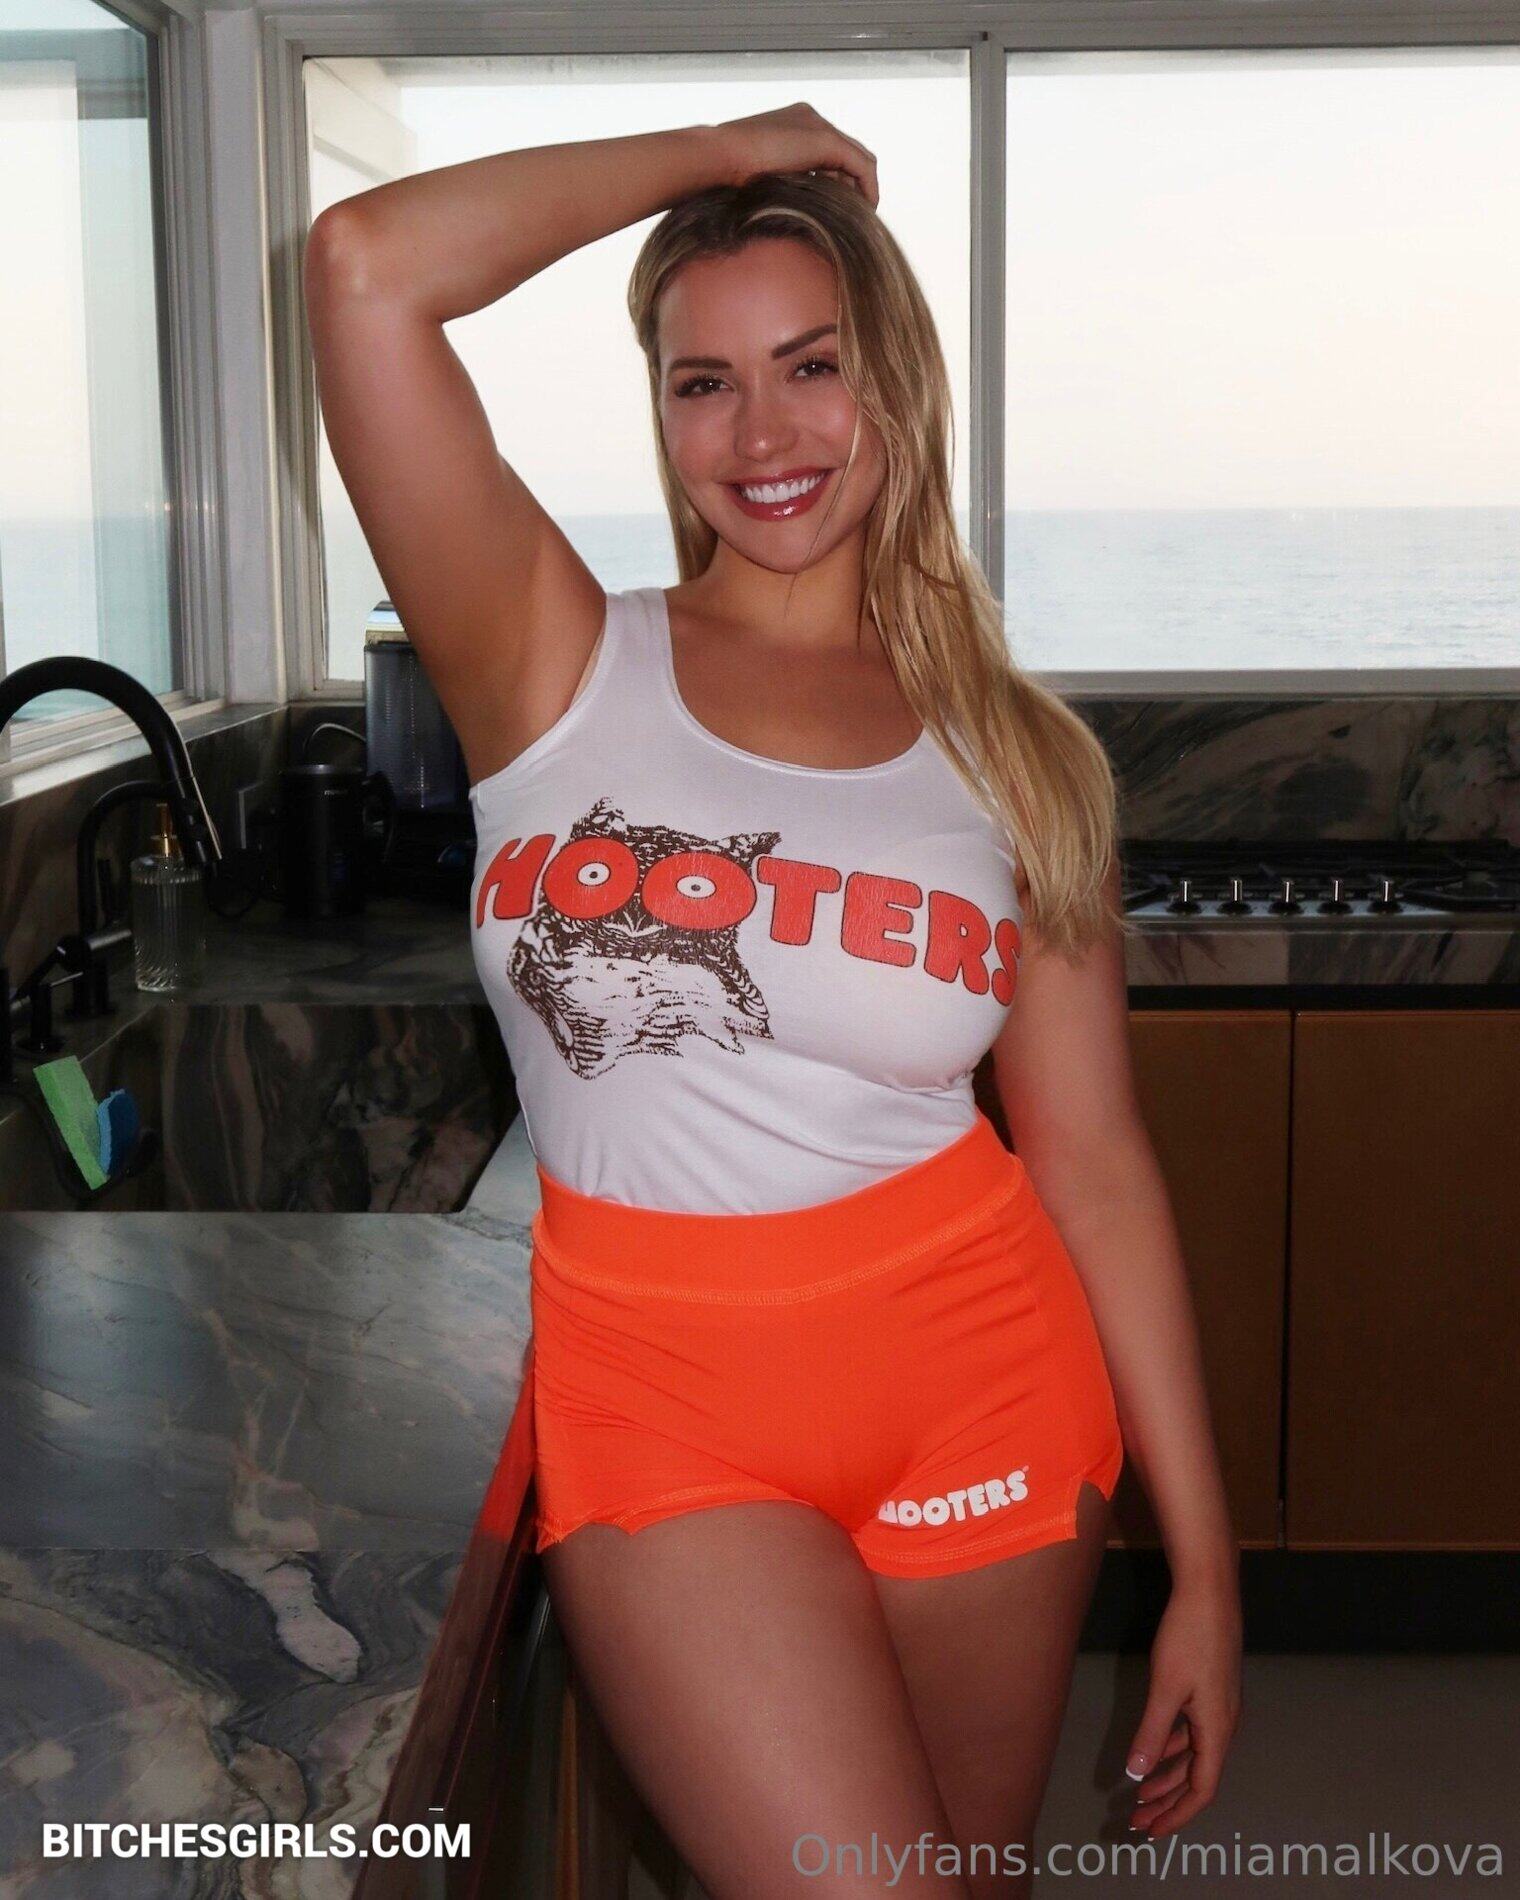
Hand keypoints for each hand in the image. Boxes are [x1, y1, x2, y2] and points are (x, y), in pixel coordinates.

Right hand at [711, 102, 878, 207]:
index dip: (837, 179)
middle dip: (852, 183)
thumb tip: (794, 205)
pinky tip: (866, 209)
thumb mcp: (763, 175)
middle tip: (852, 213)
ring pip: (857, 156)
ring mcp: (819, 125)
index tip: (837, 206)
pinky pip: (861, 165)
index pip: (828, 150)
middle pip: (847, 151)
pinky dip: (868, 187)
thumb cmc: (728, 172)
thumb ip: (784, 179)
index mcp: (794, 123)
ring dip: (861, 187)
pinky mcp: (826, 140)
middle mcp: (811, 118)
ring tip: (858, 215)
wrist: (720, 157)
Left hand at [1123, 1573, 1242, 1837]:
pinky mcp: (1209, 1690)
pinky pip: (1191, 1733)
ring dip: (1168, 1777)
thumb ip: (1152, 1733)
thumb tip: (1137, 1775)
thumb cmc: (1188, 1639)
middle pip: (1198, 1777)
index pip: (1202, 1790)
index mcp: (1217, 1730)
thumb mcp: (1165, 1688)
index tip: (1151, 1830)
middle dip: (1168, 1802)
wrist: (1209, 1592)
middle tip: (1136, 1820)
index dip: (1177, 1815)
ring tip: (1140, 1794)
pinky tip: (1153, 1752)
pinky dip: (1172, 1749)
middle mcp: (1223, 1724)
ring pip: (1194, 1755)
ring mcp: (1218, 1707)